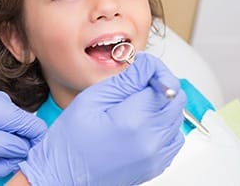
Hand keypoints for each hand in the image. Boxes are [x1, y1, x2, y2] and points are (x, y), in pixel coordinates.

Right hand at [18, 53, 185, 185]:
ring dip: (161, 104)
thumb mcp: (91, 100)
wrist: (63, 176)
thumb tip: (146, 65)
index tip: (141, 68)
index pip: (165, 84)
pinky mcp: (156, 166)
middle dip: (159, 84)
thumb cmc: (69, 142)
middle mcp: (151, 142)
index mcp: (134, 122)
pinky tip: (140, 122)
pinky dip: (162, 124)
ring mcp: (156, 157)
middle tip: (136, 82)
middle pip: (176, 100)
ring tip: (134, 104)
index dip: (154, 70)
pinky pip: (172, 138)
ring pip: (176, 118)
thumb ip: (124, 81)